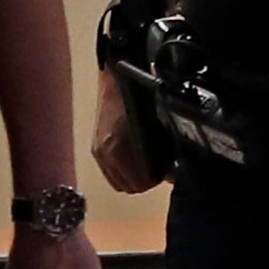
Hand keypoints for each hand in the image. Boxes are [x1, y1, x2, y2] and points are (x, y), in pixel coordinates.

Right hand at [92, 81, 161, 196]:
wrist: (117, 81)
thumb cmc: (140, 99)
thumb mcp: (157, 126)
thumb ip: (164, 153)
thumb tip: (173, 173)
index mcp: (119, 148)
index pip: (140, 183)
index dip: (155, 179)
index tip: (164, 171)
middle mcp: (105, 153)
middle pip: (129, 186)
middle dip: (144, 180)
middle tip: (156, 169)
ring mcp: (99, 152)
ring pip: (119, 183)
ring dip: (132, 178)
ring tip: (145, 165)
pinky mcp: (95, 149)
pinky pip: (110, 173)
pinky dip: (121, 172)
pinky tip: (132, 161)